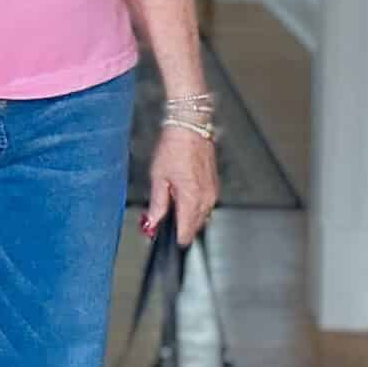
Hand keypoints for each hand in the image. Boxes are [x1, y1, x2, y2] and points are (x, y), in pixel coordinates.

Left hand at [143, 126, 217, 244]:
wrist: (190, 128)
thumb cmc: (174, 147)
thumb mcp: (158, 178)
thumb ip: (157, 204)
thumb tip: (152, 222)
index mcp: (192, 199)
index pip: (186, 232)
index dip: (175, 238)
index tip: (166, 238)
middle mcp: (206, 198)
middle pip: (195, 227)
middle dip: (180, 227)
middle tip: (164, 219)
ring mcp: (212, 192)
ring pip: (201, 217)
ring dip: (188, 217)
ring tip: (173, 204)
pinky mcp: (214, 186)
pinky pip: (206, 205)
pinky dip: (195, 206)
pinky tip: (183, 195)